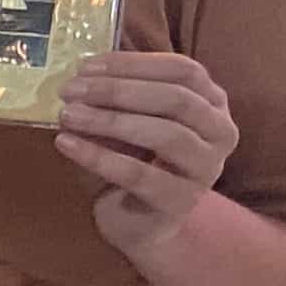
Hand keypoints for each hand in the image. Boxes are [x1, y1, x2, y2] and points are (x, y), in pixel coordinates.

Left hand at [58, 50, 237, 261]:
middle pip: (177, 99)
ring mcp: (207, 169)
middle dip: (118, 90)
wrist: (139, 220)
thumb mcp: (126, 119)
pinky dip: (98, 157)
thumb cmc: (132, 158)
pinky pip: (139, 175)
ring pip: (166, 135)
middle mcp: (220, 132)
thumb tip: (79, 75)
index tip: (85, 66)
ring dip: (110, 120)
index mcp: (212, 102)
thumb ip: (114, 95)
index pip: (183, 71)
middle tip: (70, 90)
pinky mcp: (181, 201)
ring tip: (67, 115)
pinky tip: (65, 144)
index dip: (134, 64)